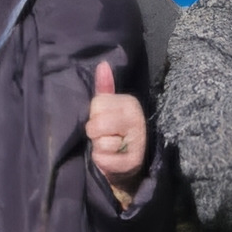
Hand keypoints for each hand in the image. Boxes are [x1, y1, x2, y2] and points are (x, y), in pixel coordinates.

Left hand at [85, 58, 148, 185]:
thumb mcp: (108, 109)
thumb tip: (102, 64)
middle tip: (105, 136)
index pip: (97, 103)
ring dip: (99, 149)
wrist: (126, 166)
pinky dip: (101, 162)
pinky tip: (110, 160)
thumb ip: (104, 87)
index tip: (104, 121)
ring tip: (110, 149)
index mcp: (130, 103)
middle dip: (95, 133)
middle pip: (96, 123)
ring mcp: (137, 141)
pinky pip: (103, 159)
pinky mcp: (133, 162)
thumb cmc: (114, 133)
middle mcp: (137, 119)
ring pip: (100, 142)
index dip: (94, 115)